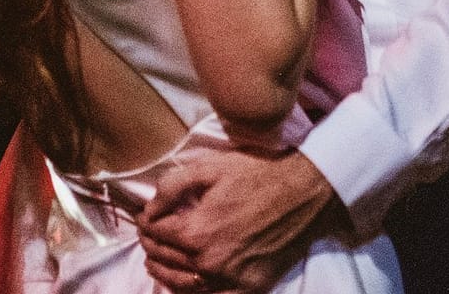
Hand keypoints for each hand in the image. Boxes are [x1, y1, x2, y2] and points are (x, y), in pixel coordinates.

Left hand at [138, 148, 334, 292]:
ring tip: (155, 264)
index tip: (144, 218)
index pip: (155, 233)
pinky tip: (186, 285)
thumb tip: (148, 208)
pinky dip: (192, 293)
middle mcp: (208, 262)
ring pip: (182, 285)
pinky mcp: (249, 288)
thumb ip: (171, 187)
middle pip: (165, 260)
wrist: (304, 193)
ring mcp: (229, 279)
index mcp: (196, 231)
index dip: (145, 223)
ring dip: (162, 273)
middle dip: (151, 246)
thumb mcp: (209, 167)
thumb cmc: (257, 175)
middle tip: (148, 237)